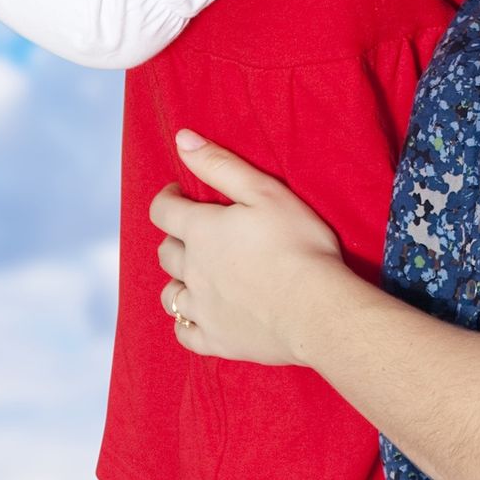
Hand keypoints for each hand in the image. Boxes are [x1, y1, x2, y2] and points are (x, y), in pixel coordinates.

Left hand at [148, 129, 351, 367]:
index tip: (181, 193)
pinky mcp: (216, 340)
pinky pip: (185, 333)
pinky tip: (200, 316)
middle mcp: (192, 270)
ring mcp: (202, 308)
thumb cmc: (298, 244)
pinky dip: (187, 323)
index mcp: (201, 231)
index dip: (168, 197)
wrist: (316, 308)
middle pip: (166, 252)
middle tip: (198, 233)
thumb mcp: (264, 191)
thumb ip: (220, 165)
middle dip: (176, 238)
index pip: (163, 210)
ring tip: (197, 276)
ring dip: (178, 281)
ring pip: (170, 294)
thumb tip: (182, 139)